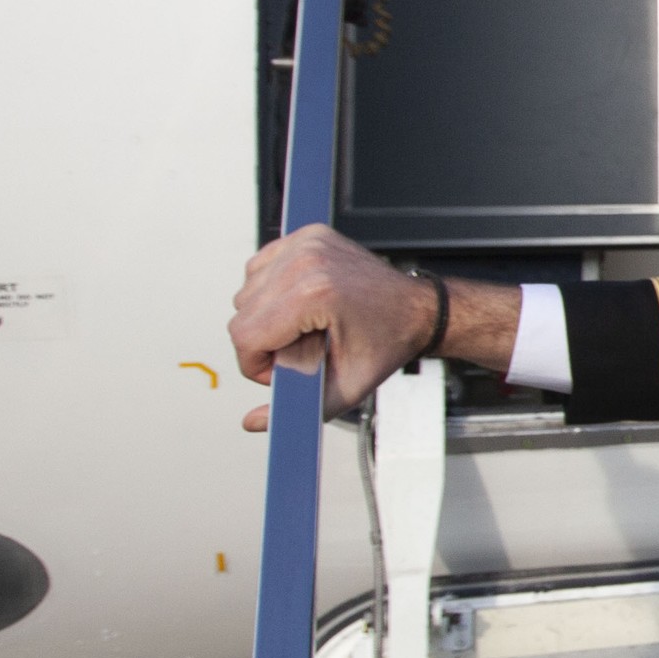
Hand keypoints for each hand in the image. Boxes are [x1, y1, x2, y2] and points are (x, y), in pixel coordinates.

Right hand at [228, 225, 495, 430]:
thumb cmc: (386, 344)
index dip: (256, 365)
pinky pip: (259, 268)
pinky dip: (270, 290)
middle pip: (242, 314)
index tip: (280, 371)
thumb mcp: (345, 387)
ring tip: (303, 327)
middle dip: (262, 343)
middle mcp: (306, 261)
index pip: (245, 336)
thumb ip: (295, 409)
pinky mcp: (306, 235)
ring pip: (246, 291)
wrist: (416, 310)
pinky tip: (300, 304)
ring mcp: (306, 243)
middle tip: (298, 351)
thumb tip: (252, 422)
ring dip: (265, 317)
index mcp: (314, 294)